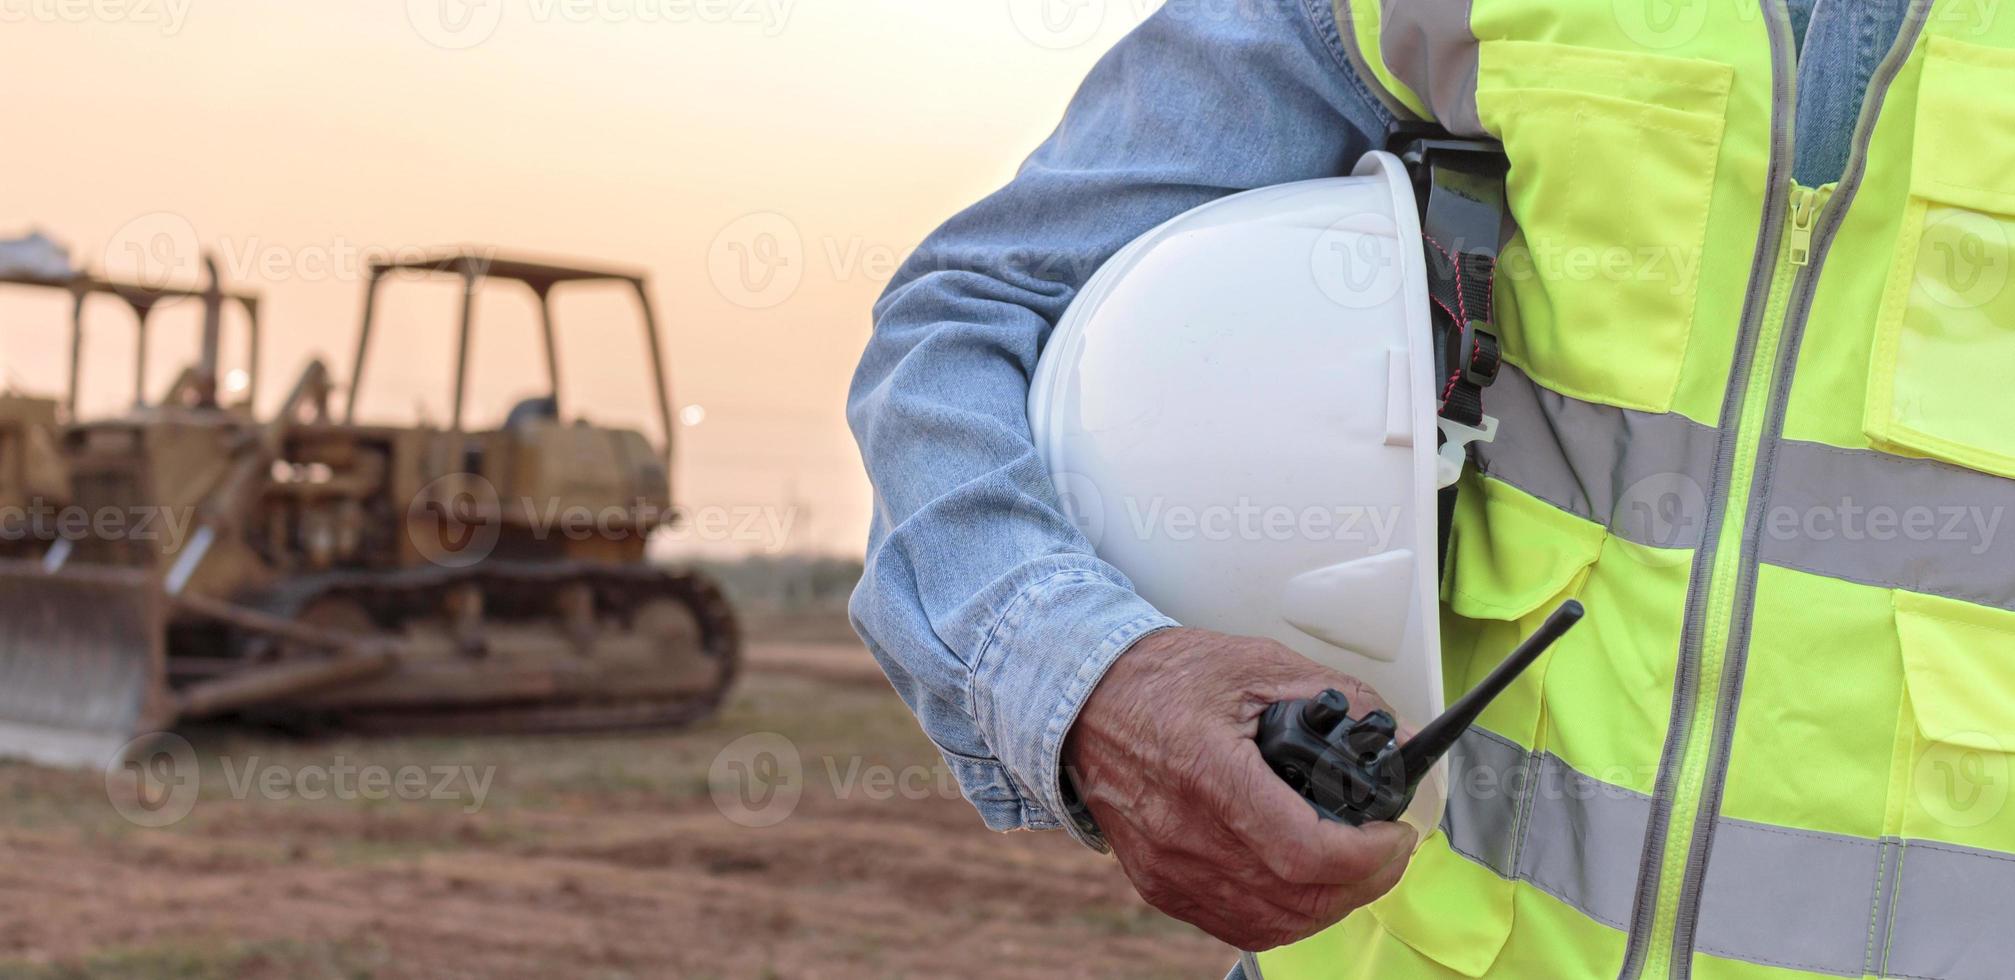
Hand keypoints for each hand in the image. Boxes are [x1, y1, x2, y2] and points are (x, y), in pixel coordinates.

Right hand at [1064, 627, 1417, 950]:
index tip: (1394, 833)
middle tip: (1389, 851)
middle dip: (1365, 882)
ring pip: (1272, 922)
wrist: (1084, 701)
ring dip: (1330, 905)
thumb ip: (1335, 695)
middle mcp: (1184, 832)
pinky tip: (1306, 889)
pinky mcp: (1160, 884)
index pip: (1304, 850)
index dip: (1367, 856)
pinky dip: (1285, 917)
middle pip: (1297, 896)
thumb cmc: (1160, 679)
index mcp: (1208, 771)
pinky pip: (1236, 925)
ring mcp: (1169, 866)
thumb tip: (1396, 735)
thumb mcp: (1255, 664)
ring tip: (1356, 870)